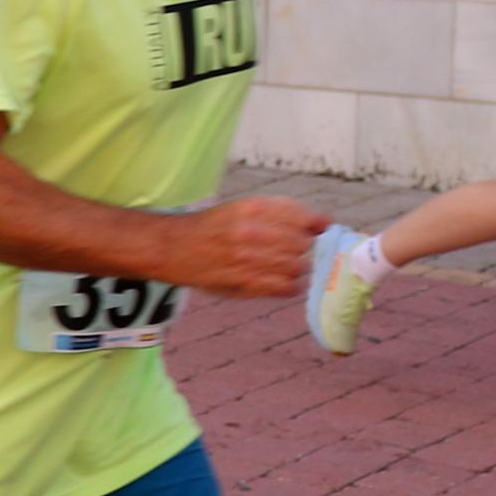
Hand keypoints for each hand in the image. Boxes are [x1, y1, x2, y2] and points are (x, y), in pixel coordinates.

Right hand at [165, 195, 325, 299]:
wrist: (173, 247)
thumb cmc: (211, 227)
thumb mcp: (241, 207)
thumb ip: (280, 212)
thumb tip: (322, 224)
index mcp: (251, 208)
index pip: (303, 218)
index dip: (317, 225)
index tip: (322, 229)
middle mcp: (251, 231)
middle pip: (303, 244)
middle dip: (304, 248)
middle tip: (295, 249)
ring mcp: (247, 258)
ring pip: (297, 267)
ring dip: (297, 268)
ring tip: (284, 265)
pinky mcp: (244, 282)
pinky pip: (285, 287)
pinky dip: (290, 286)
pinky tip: (282, 281)